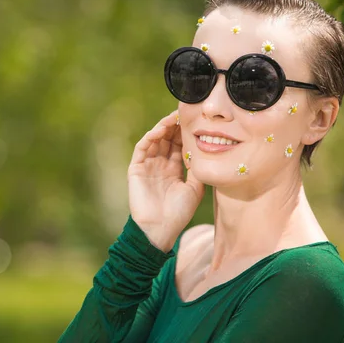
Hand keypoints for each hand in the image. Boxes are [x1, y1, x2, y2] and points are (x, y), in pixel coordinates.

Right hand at [128, 110, 204, 251]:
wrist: (160, 229)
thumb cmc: (179, 213)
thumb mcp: (195, 188)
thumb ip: (198, 168)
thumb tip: (207, 149)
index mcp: (174, 169)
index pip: (179, 145)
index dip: (185, 132)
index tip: (195, 120)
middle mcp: (160, 165)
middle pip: (167, 139)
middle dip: (175, 126)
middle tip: (185, 113)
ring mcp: (147, 166)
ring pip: (155, 140)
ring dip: (163, 128)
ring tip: (173, 118)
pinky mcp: (136, 169)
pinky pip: (142, 148)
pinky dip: (150, 137)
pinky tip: (160, 130)